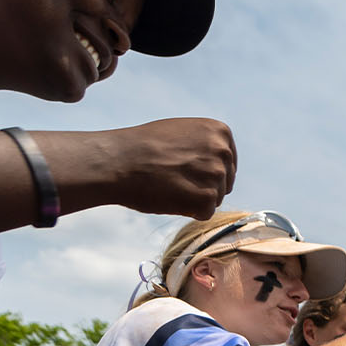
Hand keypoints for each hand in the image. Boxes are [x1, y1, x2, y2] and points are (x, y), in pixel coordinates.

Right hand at [53, 117, 236, 218]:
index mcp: (220, 132)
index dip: (202, 171)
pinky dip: (187, 211)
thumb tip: (220, 163)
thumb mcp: (181, 132)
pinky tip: (169, 197)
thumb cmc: (142, 147)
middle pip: (223, 183)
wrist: (118, 160)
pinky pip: (204, 213)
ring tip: (168, 185)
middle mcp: (223, 151)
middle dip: (201, 186)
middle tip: (172, 179)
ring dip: (192, 199)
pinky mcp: (207, 198)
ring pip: (214, 199)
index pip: (226, 163)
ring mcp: (217, 174)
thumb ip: (204, 144)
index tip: (181, 168)